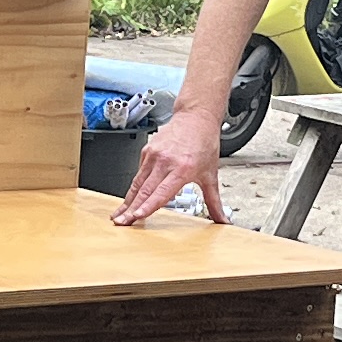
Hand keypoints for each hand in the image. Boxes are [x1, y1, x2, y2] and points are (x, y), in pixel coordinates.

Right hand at [115, 105, 226, 225]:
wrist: (196, 119)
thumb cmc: (203, 144)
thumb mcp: (211, 175)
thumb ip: (214, 202)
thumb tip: (223, 220)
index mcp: (183, 168)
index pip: (161, 192)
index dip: (148, 206)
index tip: (137, 216)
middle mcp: (166, 161)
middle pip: (144, 190)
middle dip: (130, 209)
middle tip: (121, 222)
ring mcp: (154, 155)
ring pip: (137, 183)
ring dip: (127, 201)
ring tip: (118, 214)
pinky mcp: (146, 151)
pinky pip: (138, 173)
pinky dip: (134, 188)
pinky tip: (130, 199)